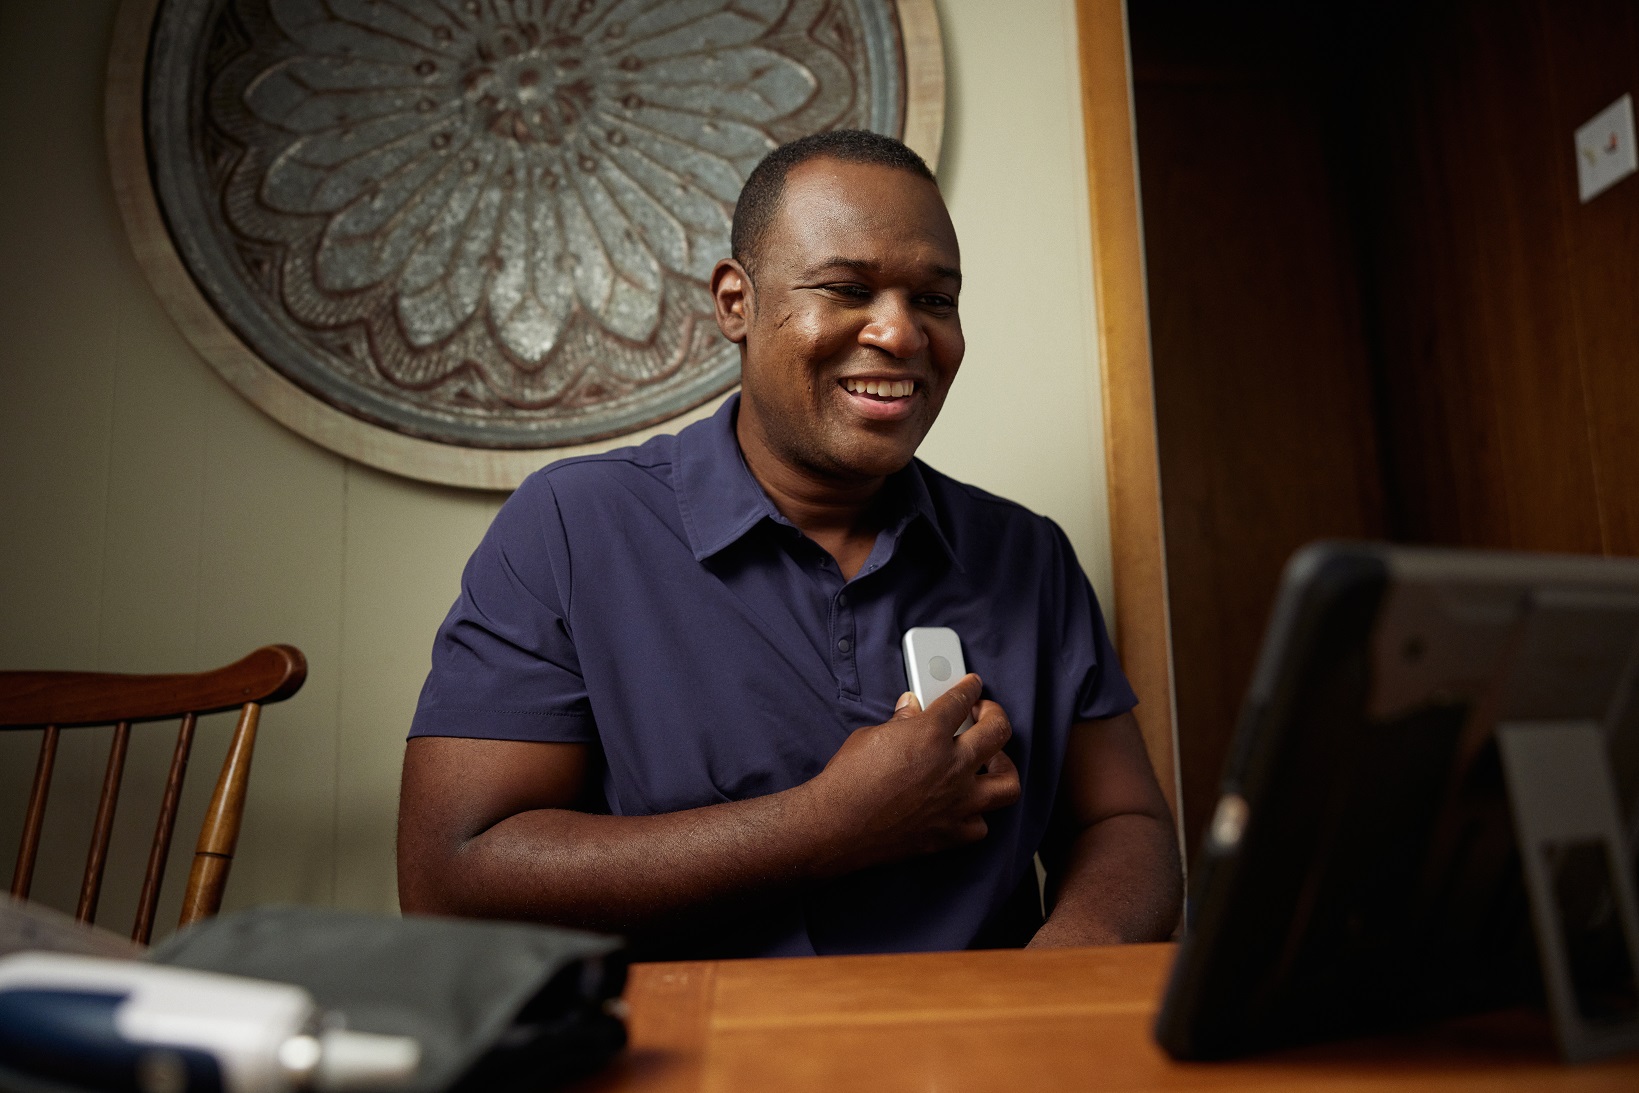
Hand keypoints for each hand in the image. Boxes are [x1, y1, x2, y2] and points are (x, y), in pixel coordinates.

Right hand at [804, 674, 1020, 875]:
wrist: (836, 827)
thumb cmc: (847, 780)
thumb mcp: (870, 737)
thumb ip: (900, 722)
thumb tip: (911, 709)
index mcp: (929, 734)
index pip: (960, 700)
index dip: (969, 688)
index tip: (973, 685)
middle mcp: (952, 766)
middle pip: (997, 731)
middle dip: (994, 714)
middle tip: (985, 713)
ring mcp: (956, 802)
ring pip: (1008, 782)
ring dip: (1004, 766)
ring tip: (991, 760)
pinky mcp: (950, 833)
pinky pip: (981, 823)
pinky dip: (977, 812)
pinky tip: (965, 804)